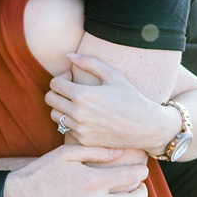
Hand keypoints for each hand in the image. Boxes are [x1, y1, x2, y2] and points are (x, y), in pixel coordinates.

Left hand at [46, 54, 170, 150]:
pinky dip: (71, 121)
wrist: (146, 127)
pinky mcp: (83, 140)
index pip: (54, 84)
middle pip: (50, 99)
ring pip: (55, 115)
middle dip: (58, 91)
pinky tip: (86, 116)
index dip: (62, 78)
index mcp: (82, 95)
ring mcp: (80, 129)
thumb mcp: (113, 75)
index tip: (73, 78)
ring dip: (62, 107)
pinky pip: (65, 128)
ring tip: (78, 103)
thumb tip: (69, 55)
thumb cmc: (131, 97)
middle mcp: (78, 114)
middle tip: (72, 89)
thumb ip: (89, 61)